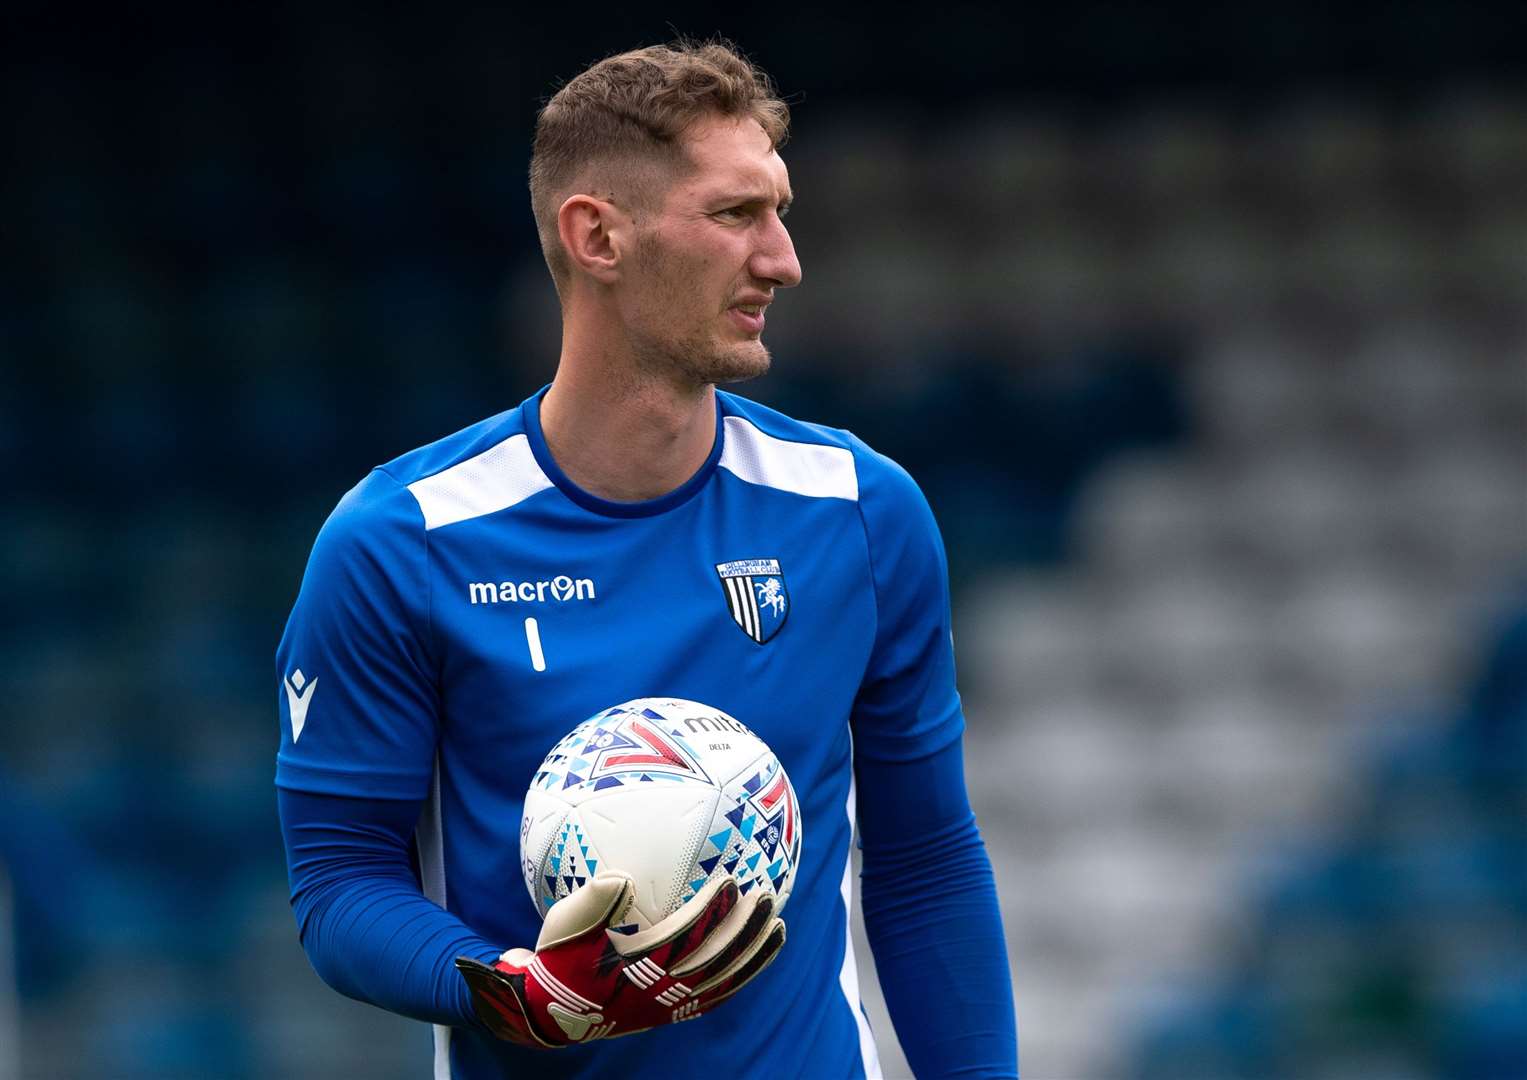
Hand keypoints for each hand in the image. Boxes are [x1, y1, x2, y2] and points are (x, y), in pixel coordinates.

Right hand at [456, 872, 784, 1047]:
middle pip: (715, 960)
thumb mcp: (564, 928)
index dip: (710, 911)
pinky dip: (743, 975)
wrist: (551, 1012)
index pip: (685, 938)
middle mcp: (660, 993)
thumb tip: (622, 877)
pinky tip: (760, 955)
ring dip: (753, 952)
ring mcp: (670, 1007)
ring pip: (724, 980)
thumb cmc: (559, 960)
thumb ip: (593, 902)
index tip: (731, 880)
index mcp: (636, 970)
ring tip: (778, 924)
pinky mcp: (674, 1013)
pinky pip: (719, 995)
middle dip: (744, 928)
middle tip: (767, 895)